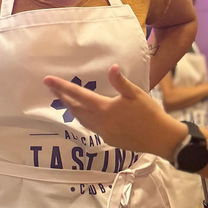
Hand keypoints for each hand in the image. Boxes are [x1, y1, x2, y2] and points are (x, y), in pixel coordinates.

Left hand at [43, 64, 186, 159]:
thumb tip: (111, 67)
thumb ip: (120, 82)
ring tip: (63, 100)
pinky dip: (82, 118)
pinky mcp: (108, 139)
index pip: (77, 94)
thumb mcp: (136, 94)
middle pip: (74, 108)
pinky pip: (89, 126)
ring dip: (71, 108)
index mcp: (103, 108)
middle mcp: (99, 122)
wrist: (161, 139)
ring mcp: (102, 132)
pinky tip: (83, 114)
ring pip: (80, 119)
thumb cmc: (149, 114)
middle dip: (62, 97)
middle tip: (51, 88)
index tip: (47, 80)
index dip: (61, 87)